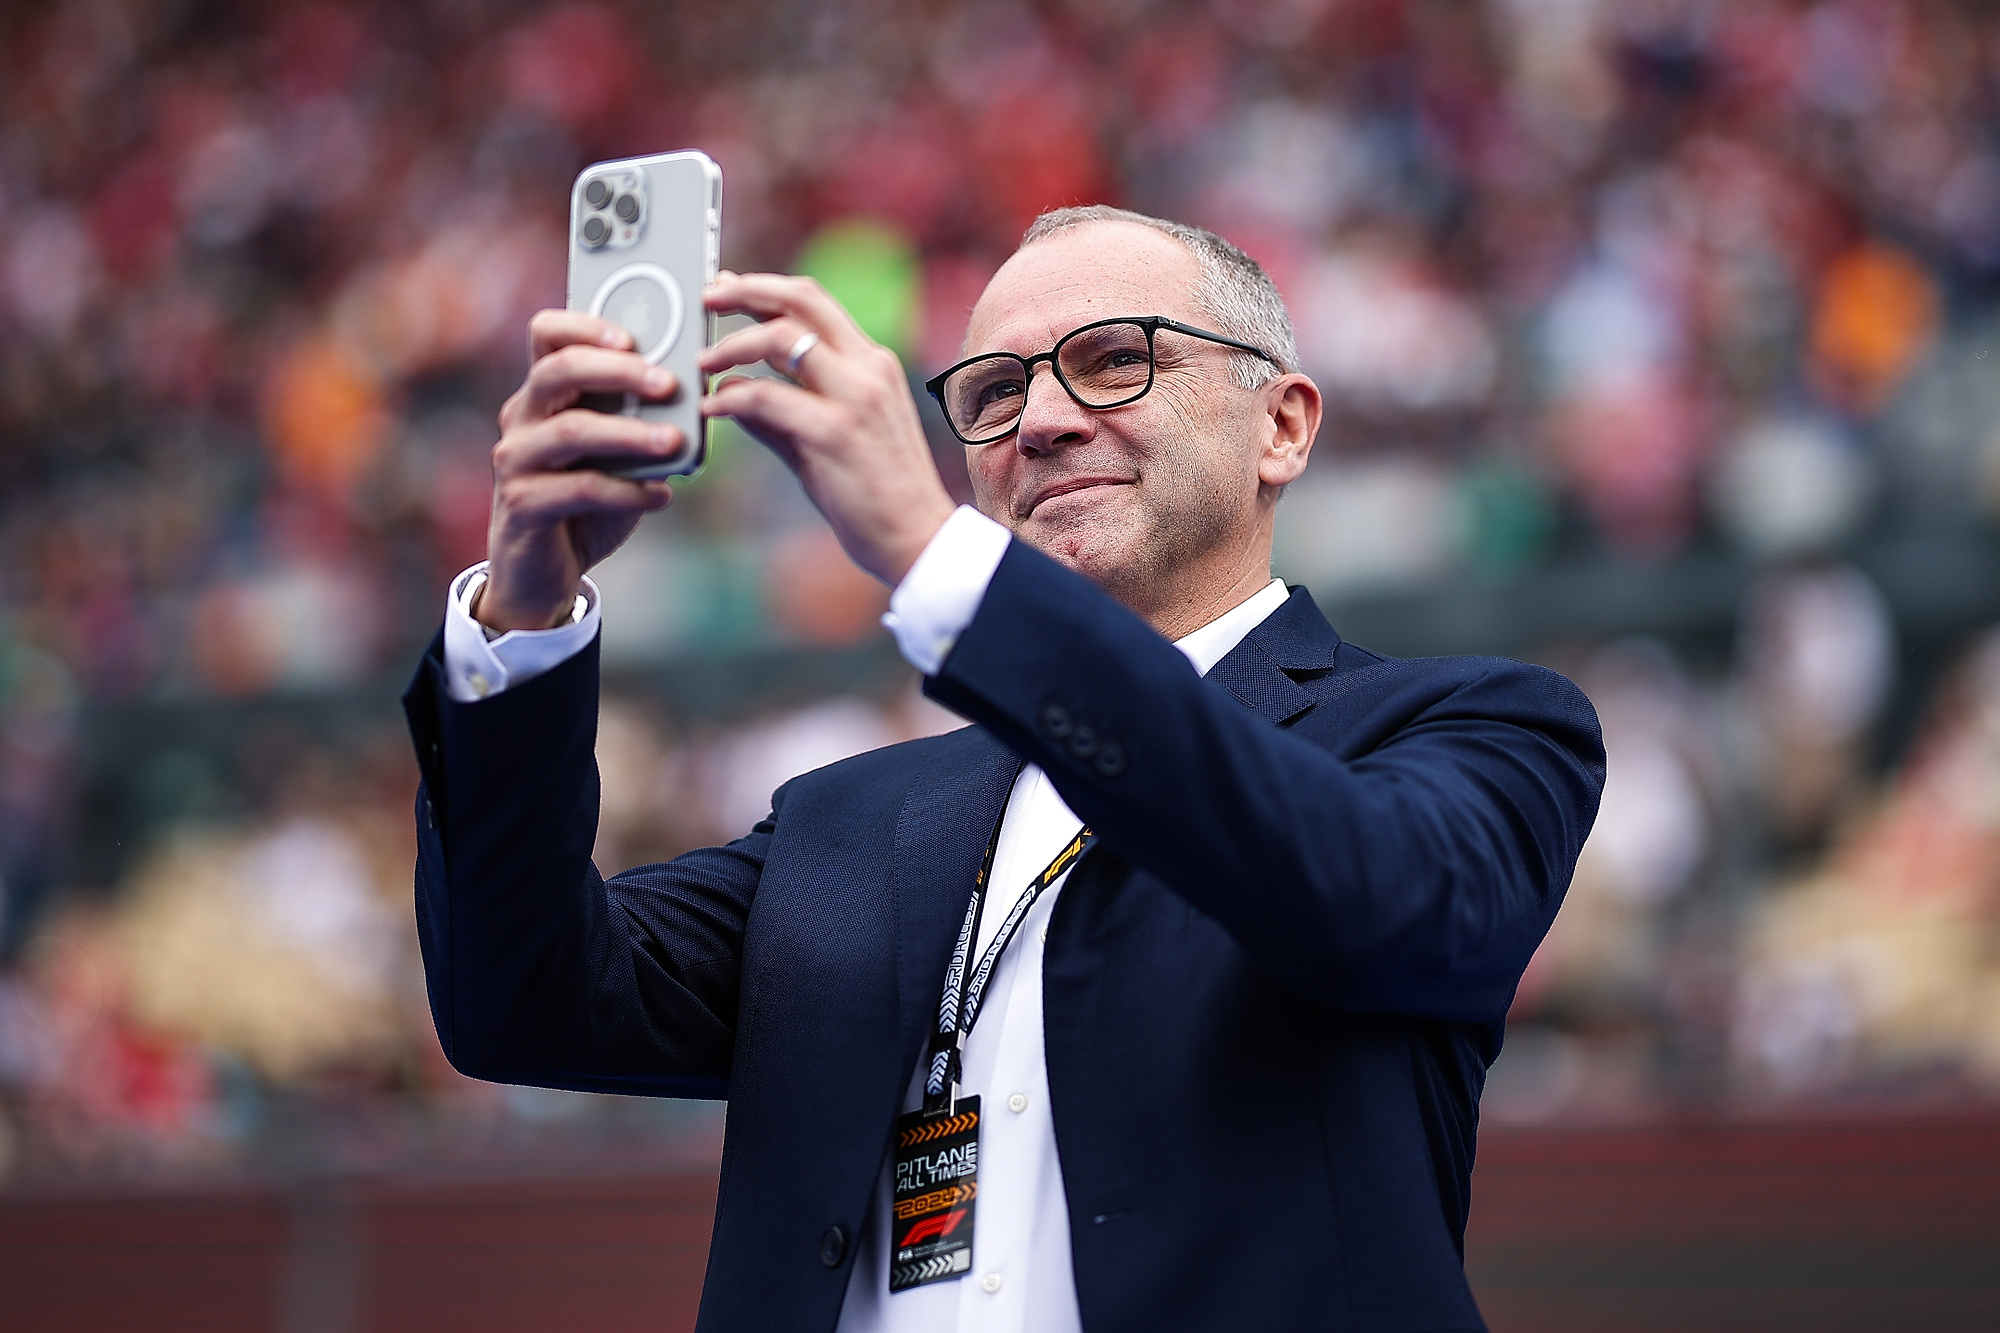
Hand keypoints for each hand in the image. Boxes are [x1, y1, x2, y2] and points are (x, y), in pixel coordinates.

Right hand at [480, 311, 683, 631]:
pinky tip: (661, 497)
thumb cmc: (586, 503)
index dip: (586, 325)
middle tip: (669, 383)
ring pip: (571, 430)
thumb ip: (638, 421)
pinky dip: (627, 491)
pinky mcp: (522, 504)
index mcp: (544, 393)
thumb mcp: (615, 455)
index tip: (633, 337)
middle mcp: (522, 418)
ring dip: (629, 433)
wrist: (544, 574)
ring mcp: (516, 460)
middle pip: (558, 371)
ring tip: (674, 440)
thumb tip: (694, 399)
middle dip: (618, 372)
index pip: (548, 334)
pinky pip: (579, 489)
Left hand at [700, 273, 955, 585]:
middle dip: (745, 290)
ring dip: (730, 345)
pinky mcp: (836, 433)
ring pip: (780, 338)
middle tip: (705, 299)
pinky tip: (713, 410)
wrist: (917, 539)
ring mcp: (856, 397)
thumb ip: (782, 411)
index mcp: (872, 363)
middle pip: (800, 299)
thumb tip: (732, 392)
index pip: (814, 301)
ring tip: (703, 364)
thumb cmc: (877, 495)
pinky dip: (731, 397)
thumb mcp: (828, 439)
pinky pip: (767, 397)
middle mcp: (868, 369)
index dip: (764, 287)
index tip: (725, 288)